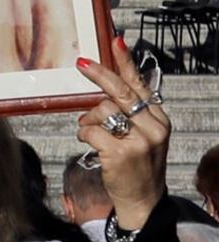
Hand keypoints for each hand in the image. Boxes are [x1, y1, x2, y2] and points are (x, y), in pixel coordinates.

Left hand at [76, 36, 169, 229]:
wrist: (143, 200)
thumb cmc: (137, 164)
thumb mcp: (143, 135)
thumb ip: (130, 112)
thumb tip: (105, 87)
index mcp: (159, 119)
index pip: (140, 85)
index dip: (126, 62)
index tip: (116, 41)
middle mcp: (153, 127)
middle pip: (120, 91)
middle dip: (99, 75)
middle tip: (82, 63)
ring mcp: (139, 141)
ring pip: (101, 111)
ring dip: (89, 121)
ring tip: (95, 135)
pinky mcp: (121, 152)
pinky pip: (90, 131)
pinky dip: (85, 136)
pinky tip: (92, 146)